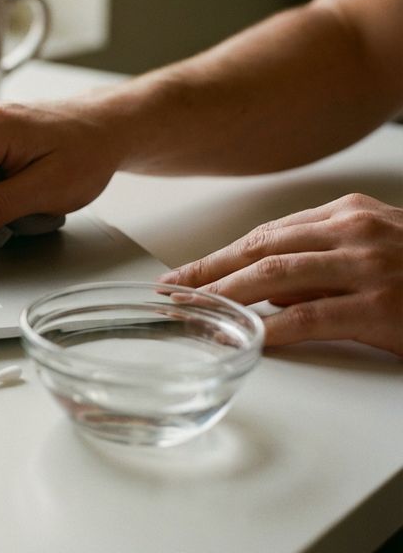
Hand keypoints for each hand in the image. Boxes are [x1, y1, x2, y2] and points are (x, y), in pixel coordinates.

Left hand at [159, 193, 402, 355]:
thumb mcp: (375, 251)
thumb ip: (321, 264)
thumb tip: (264, 290)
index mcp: (349, 213)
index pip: (267, 233)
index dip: (220, 255)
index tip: (186, 272)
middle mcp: (354, 231)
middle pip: (260, 249)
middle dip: (208, 272)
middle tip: (170, 291)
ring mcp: (369, 266)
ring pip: (274, 276)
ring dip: (224, 296)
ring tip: (191, 313)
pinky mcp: (383, 305)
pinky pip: (311, 316)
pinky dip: (272, 328)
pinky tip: (247, 339)